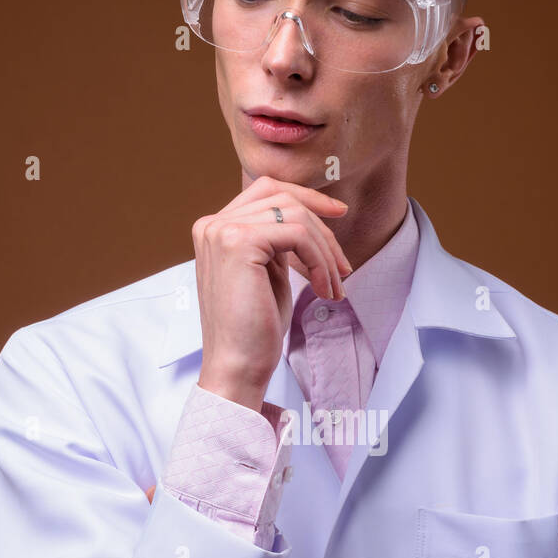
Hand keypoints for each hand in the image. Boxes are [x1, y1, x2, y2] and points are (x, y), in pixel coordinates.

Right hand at [192, 176, 350, 407]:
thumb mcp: (269, 274)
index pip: (265, 191)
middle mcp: (212, 224)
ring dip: (325, 251)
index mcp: (215, 229)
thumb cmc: (256, 330)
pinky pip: (297, 234)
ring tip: (335, 286)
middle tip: (344, 265)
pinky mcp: (239, 242)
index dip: (306, 197)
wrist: (238, 366)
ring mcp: (222, 231)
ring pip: (294, 215)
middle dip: (322, 227)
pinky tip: (324, 289)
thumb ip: (278, 242)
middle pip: (281, 196)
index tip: (338, 213)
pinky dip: (320, 260)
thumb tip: (311, 218)